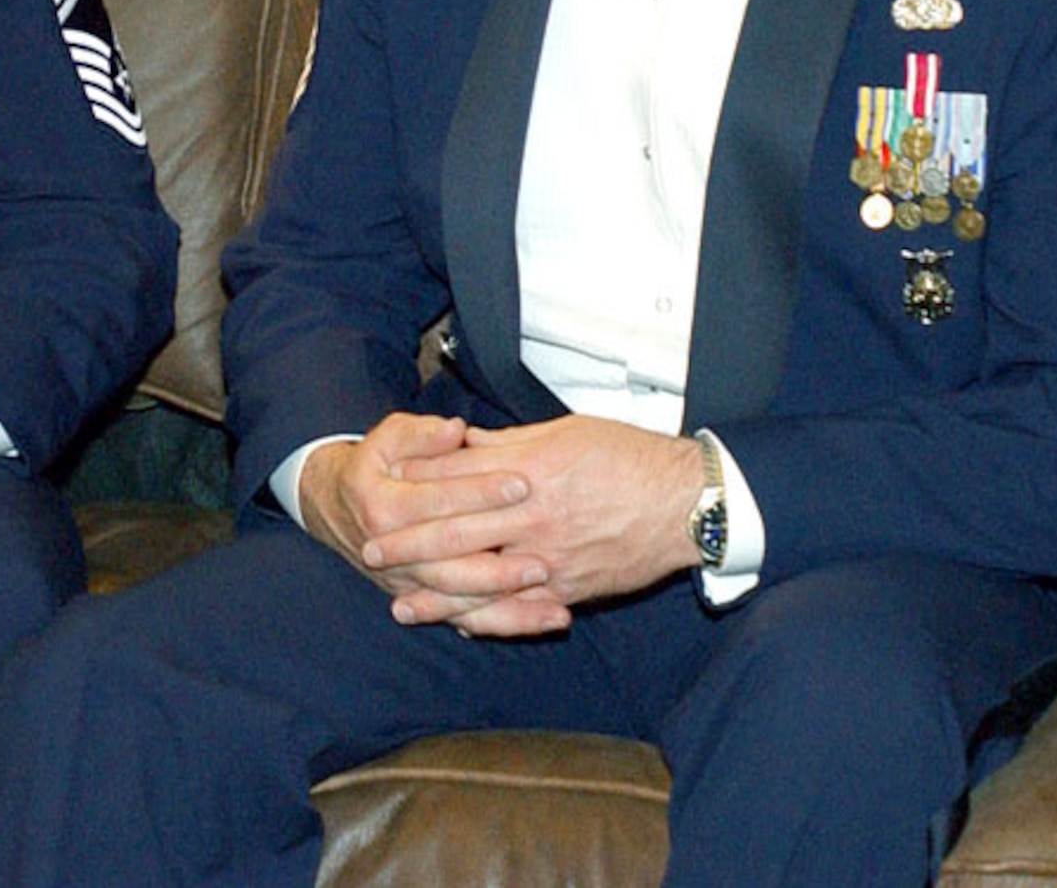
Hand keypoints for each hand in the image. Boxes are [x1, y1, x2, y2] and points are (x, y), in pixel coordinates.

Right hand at [296, 413, 564, 638]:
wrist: (335, 511)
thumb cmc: (373, 467)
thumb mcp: (386, 439)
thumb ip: (421, 434)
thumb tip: (456, 431)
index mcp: (382, 506)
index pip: (437, 501)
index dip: (479, 492)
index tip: (523, 482)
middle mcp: (392, 553)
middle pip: (452, 561)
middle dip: (500, 561)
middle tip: (546, 555)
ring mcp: (408, 583)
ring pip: (463, 600)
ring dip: (512, 602)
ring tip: (557, 598)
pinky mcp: (426, 602)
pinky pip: (470, 619)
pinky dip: (511, 622)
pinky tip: (552, 617)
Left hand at [369, 415, 703, 626]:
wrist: (685, 501)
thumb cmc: (629, 457)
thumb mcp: (564, 432)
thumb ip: (510, 443)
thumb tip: (466, 442)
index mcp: (527, 469)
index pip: (456, 476)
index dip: (416, 483)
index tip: (384, 486)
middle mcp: (531, 514)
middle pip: (456, 529)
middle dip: (408, 542)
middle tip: (370, 550)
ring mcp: (549, 555)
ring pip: (481, 579)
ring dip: (436, 594)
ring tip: (401, 604)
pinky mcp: (569, 586)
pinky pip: (519, 607)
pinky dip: (488, 618)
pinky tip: (460, 625)